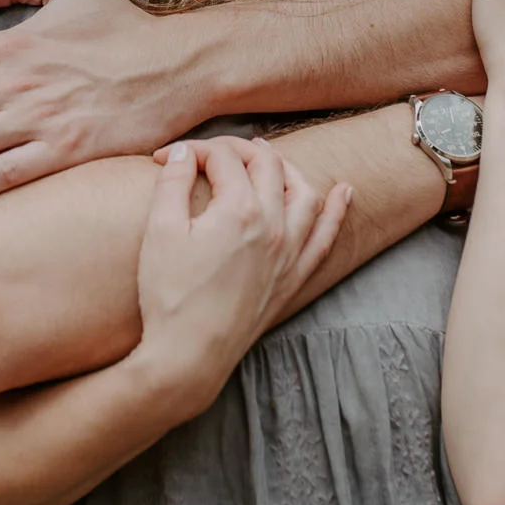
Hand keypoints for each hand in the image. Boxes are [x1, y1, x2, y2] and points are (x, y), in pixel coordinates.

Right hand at [131, 138, 348, 399]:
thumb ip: (174, 183)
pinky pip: (325, 238)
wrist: (189, 356)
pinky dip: (337, 211)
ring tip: (267, 157)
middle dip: (237, 149)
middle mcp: (273, 225)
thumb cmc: (170, 296)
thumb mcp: (160, 232)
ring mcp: (288, 253)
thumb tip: (186, 152)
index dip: (191, 152)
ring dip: (287, 168)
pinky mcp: (293, 278)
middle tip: (209, 153)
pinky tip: (344, 192)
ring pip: (303, 193)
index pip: (222, 158)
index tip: (165, 161)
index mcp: (239, 210)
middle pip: (266, 165)